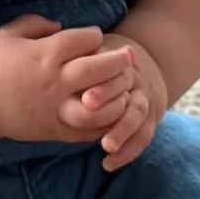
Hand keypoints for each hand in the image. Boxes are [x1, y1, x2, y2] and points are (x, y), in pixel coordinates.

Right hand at [0, 15, 133, 143]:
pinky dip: (102, 125)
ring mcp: (55, 108)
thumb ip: (35, 23)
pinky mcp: (53, 130)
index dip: (94, 36)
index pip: (83, 40)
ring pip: (98, 105)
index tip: (95, 37)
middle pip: (98, 69)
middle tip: (130, 57)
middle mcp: (54, 81)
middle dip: (118, 61)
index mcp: (44, 54)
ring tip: (124, 90)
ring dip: (116, 97)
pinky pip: (85, 131)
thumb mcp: (6, 33)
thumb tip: (60, 25)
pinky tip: (110, 117)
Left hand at [78, 36, 166, 171]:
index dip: (100, 80)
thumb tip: (51, 34)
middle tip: (88, 108)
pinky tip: (108, 164)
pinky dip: (128, 151)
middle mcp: (132, 78)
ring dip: (122, 130)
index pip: (111, 66)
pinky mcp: (148, 119)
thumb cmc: (99, 57)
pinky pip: (143, 136)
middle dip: (107, 96)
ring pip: (137, 114)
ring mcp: (142, 98)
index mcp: (115, 59)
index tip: (84, 97)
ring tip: (106, 147)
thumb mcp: (91, 48)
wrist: (135, 65)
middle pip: (123, 86)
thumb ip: (75, 48)